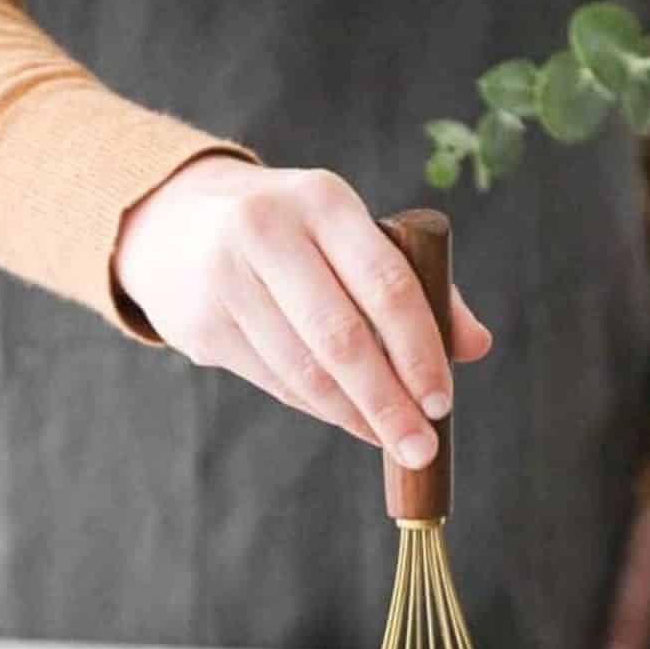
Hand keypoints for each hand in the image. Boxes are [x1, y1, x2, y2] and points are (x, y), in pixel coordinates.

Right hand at [114, 156, 491, 466]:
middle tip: (421, 447)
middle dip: (388, 402)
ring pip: (304, 370)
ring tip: (391, 441)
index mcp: (322, 200)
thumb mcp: (348, 233)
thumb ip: (417, 282)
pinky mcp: (202, 324)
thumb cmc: (293, 233)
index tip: (442, 402)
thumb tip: (475, 346)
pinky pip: (275, 381)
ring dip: (354, 415)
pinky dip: (319, 408)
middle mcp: (268, 231)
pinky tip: (348, 419)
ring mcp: (227, 279)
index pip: (386, 284)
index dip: (419, 350)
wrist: (174, 222)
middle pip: (341, 337)